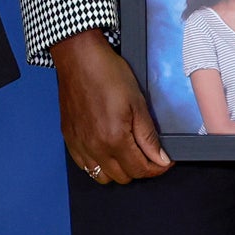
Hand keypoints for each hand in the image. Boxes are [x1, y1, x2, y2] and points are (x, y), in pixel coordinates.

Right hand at [52, 29, 171, 183]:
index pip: (140, 170)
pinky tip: (106, 149)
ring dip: (118, 170)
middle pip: (123, 177)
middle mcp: (94, 147)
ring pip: (102, 176)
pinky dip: (98, 164)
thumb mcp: (137, 102)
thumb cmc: (106, 73)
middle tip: (148, 153)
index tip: (164, 162)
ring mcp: (79, 144)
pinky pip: (84, 166)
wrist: (78, 57)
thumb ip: (148, 136)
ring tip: (127, 152)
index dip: (157, 168)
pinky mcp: (69, 138)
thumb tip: (160, 158)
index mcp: (114, 139)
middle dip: (140, 169)